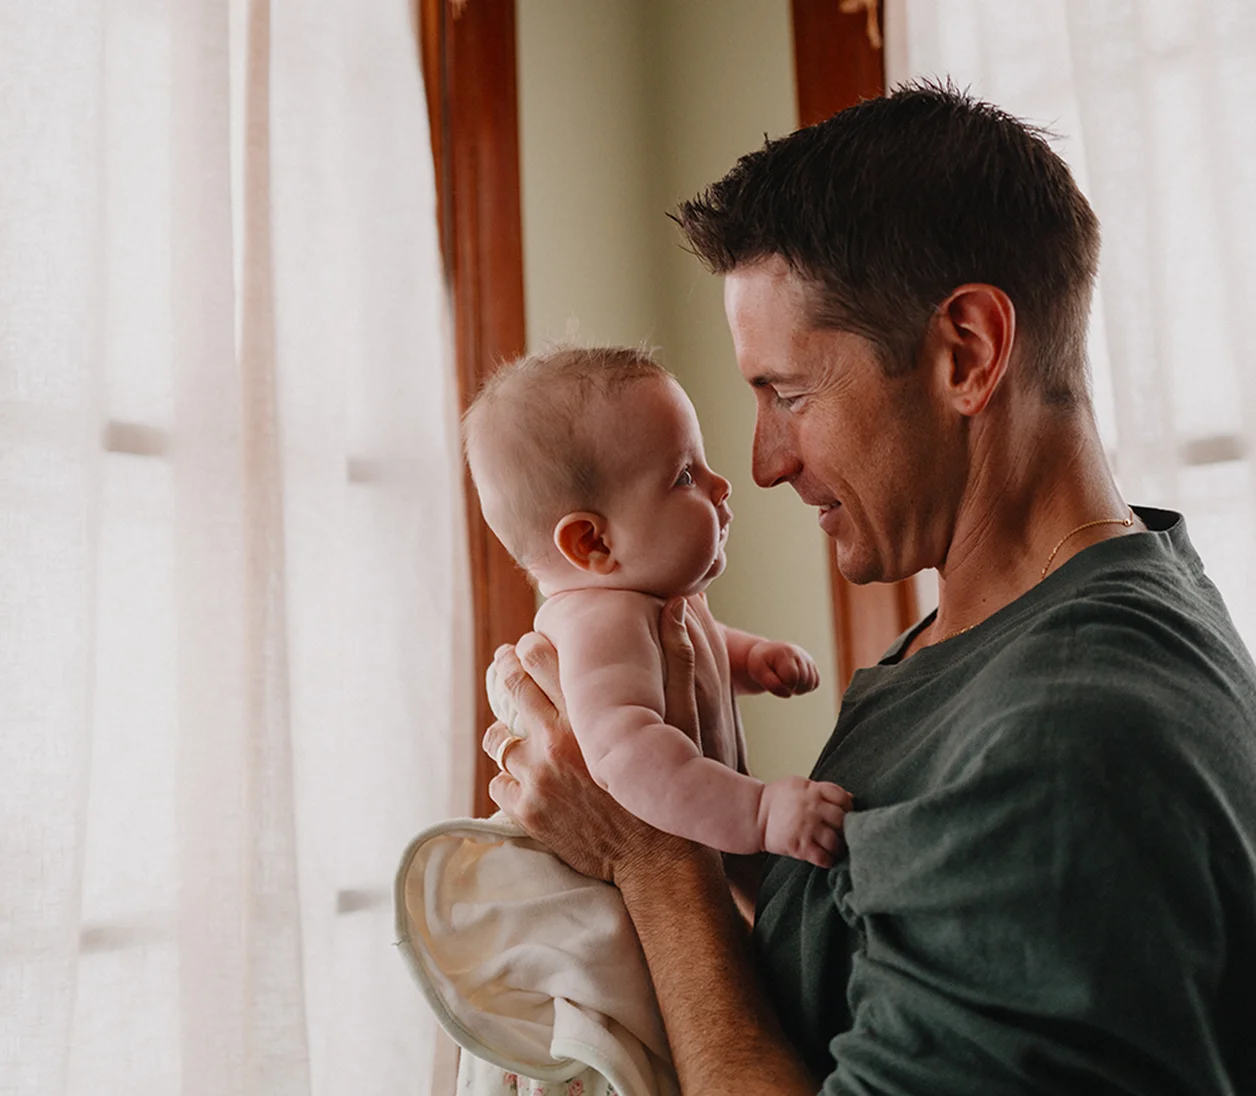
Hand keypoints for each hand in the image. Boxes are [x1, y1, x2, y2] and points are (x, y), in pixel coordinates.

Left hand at [482, 597, 700, 884]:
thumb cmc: (680, 784)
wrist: (663, 865)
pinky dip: (508, 776)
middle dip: (507, 670)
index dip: (532, 647)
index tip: (531, 645)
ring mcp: (536, 781)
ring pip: (497, 739)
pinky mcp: (528, 814)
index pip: (540, 658)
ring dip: (503, 729)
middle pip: (511, 689)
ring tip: (512, 727)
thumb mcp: (691, 718)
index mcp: (587, 714)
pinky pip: (498, 783)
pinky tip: (522, 773)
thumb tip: (678, 605)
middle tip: (507, 662)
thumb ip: (680, 660)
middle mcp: (555, 743)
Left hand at [746, 641, 819, 697]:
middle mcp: (800, 654)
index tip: (775, 681)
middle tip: (779, 681)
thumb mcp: (758, 672)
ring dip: (799, 689)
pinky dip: (806, 688)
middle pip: (804, 681)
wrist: (766, 654)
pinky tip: (794, 683)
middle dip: (791, 688)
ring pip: (811, 683)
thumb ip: (771, 684)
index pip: (792, 677)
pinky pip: (815, 683)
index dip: (784, 686)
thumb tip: (788, 694)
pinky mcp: (812, 665)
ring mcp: (808, 659)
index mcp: (786, 653)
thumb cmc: (761, 663)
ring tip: (786, 683)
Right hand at [757, 776, 851, 867]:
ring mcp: (805, 828)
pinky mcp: (799, 846)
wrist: (754, 814)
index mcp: (812, 790)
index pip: (842, 797)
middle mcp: (811, 808)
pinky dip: (829, 860)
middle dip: (846, 829)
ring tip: (838, 848)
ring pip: (835, 841)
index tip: (848, 813)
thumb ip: (823, 790)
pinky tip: (828, 858)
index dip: (848, 806)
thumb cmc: (778, 799)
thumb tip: (850, 799)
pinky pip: (822, 857)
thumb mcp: (799, 785)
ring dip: (839, 847)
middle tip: (844, 834)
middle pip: (841, 820)